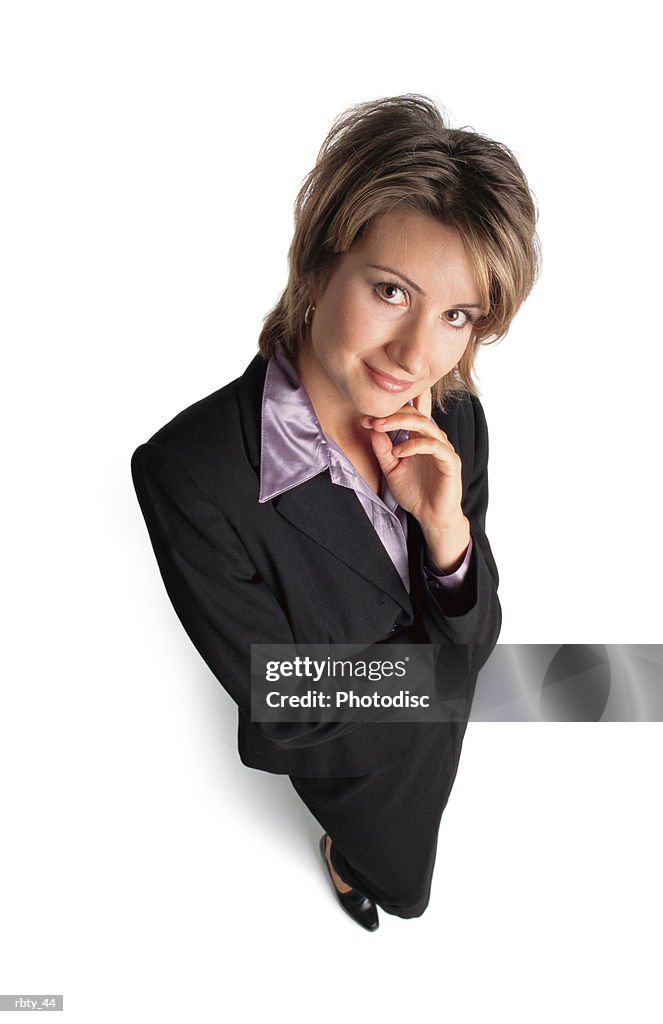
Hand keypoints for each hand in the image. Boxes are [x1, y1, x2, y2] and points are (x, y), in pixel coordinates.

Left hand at [361, 388, 470, 571]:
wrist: (431, 516)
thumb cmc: (414, 493)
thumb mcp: (391, 470)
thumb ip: (383, 450)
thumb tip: (373, 429)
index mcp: (420, 438)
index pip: (407, 415)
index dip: (387, 413)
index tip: (365, 419)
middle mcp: (433, 439)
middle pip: (415, 414)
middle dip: (392, 414)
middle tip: (372, 419)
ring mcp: (443, 449)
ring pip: (425, 425)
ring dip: (400, 423)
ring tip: (379, 428)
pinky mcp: (451, 461)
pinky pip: (434, 446)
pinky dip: (414, 445)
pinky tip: (398, 452)